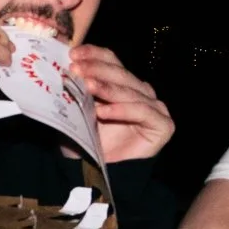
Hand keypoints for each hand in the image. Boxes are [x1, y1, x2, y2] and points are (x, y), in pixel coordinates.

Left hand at [70, 44, 173, 164]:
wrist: (96, 175)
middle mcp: (140, 92)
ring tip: (85, 87)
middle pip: (121, 73)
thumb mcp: (77, 109)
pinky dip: (121, 110)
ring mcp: (154, 107)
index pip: (111, 60)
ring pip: (130, 90)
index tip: (73, 53)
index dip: (94, 54)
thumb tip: (65, 63)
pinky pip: (142, 111)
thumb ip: (76, 87)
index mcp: (121, 83)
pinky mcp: (162, 125)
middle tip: (76, 69)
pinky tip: (102, 112)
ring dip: (107, 88)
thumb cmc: (86, 142)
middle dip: (97, 69)